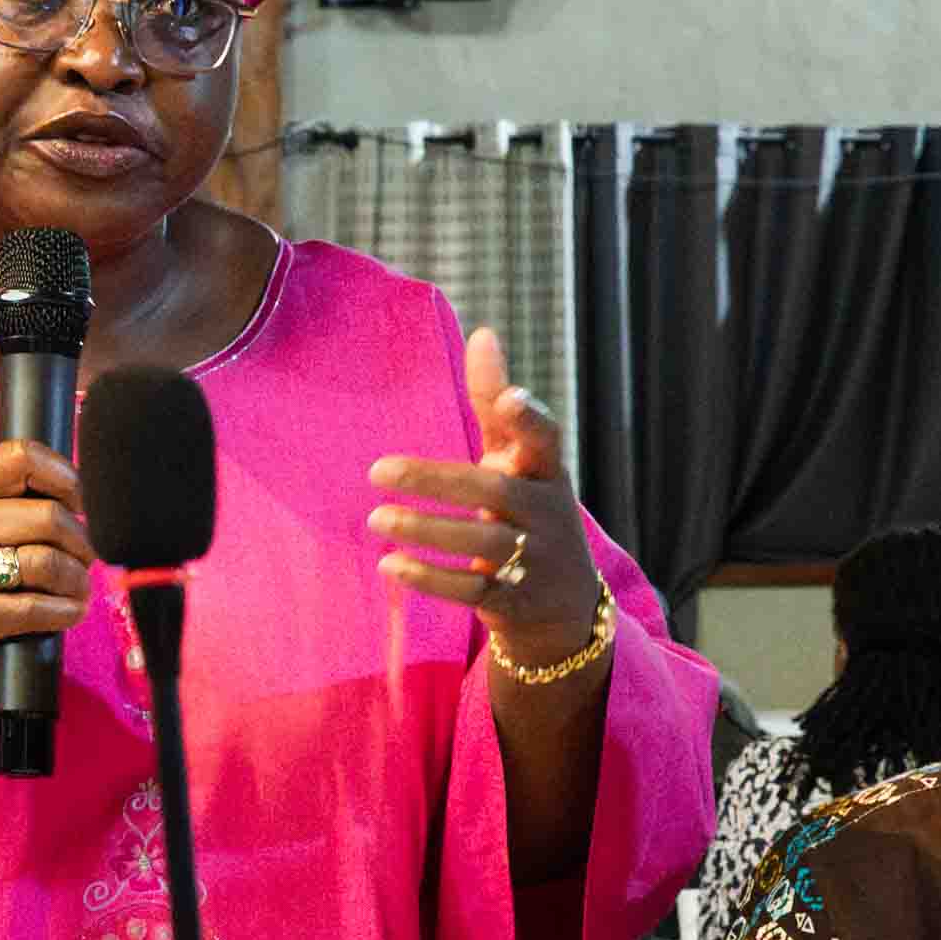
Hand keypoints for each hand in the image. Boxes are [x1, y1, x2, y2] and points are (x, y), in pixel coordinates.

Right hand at [0, 439, 89, 728]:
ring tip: (77, 583)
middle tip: (81, 552)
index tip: (74, 500)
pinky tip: (70, 609)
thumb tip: (61, 495)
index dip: (64, 476)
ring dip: (77, 576)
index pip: (21, 457)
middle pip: (48, 515)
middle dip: (79, 538)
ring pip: (50, 562)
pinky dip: (67, 610)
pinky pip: (40, 610)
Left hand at [368, 330, 601, 668]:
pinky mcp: (512, 600)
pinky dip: (429, 578)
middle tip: (377, 470)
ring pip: (480, 540)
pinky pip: (469, 589)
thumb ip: (496, 402)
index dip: (530, 419)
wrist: (564, 605)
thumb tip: (483, 333)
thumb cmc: (528, 510)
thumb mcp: (519, 460)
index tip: (511, 400)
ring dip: (426, 530)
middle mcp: (545, 513)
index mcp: (546, 472)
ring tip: (376, 518)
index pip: (545, 439)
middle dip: (436, 480)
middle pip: (493, 490)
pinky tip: (389, 565)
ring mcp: (532, 559)